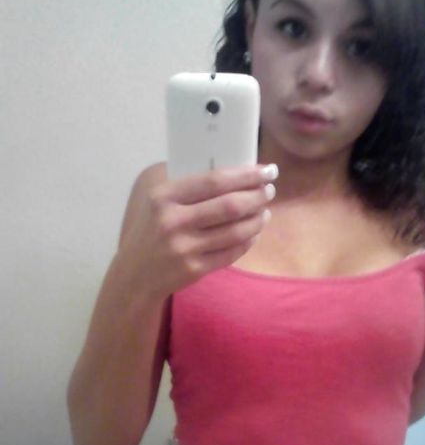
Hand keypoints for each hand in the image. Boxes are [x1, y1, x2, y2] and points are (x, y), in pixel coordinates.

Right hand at [117, 163, 277, 299]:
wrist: (135, 273)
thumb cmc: (153, 230)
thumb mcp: (159, 202)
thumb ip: (190, 188)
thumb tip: (238, 173)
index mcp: (164, 196)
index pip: (214, 181)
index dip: (246, 175)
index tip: (267, 170)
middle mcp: (173, 221)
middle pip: (230, 206)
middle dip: (257, 196)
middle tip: (269, 191)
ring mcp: (184, 248)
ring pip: (235, 231)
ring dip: (257, 219)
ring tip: (264, 212)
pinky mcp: (194, 269)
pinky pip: (232, 252)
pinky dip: (248, 240)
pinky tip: (253, 232)